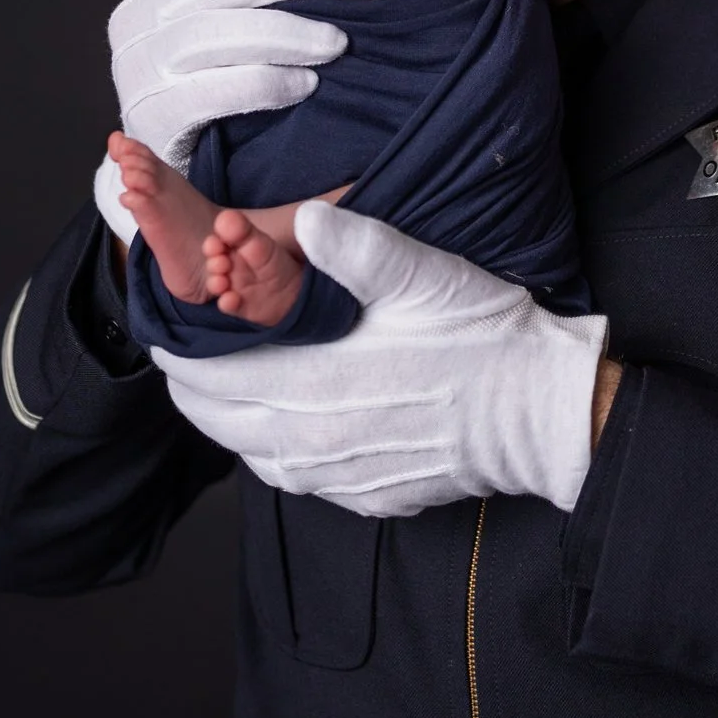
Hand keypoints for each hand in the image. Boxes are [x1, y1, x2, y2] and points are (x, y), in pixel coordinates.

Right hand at [109, 0, 348, 166]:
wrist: (173, 162)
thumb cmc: (212, 79)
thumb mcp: (223, 21)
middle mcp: (135, 19)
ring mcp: (137, 68)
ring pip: (211, 35)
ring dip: (283, 33)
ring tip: (333, 42)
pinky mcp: (152, 116)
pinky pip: (213, 92)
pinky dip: (266, 84)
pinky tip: (305, 83)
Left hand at [153, 203, 609, 516]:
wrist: (538, 414)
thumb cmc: (482, 338)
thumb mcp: (422, 276)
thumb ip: (354, 249)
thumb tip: (299, 220)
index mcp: (308, 386)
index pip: (202, 372)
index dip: (180, 340)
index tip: (178, 311)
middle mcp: (309, 445)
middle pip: (212, 416)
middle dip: (195, 376)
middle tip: (201, 338)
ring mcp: (335, 479)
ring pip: (248, 449)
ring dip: (234, 412)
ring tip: (241, 372)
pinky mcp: (362, 498)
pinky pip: (293, 474)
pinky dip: (278, 444)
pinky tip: (296, 413)